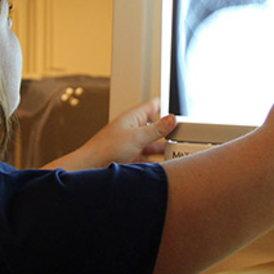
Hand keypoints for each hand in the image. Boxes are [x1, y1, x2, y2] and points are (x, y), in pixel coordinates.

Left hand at [41, 98, 176, 170]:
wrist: (90, 168)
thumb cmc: (105, 148)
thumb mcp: (137, 137)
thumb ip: (157, 129)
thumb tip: (172, 119)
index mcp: (134, 117)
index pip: (154, 105)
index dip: (167, 105)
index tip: (180, 112)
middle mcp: (134, 129)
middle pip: (157, 126)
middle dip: (168, 131)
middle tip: (183, 135)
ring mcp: (134, 143)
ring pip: (154, 143)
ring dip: (163, 148)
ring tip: (176, 152)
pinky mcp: (133, 158)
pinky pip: (150, 157)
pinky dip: (157, 161)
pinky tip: (164, 164)